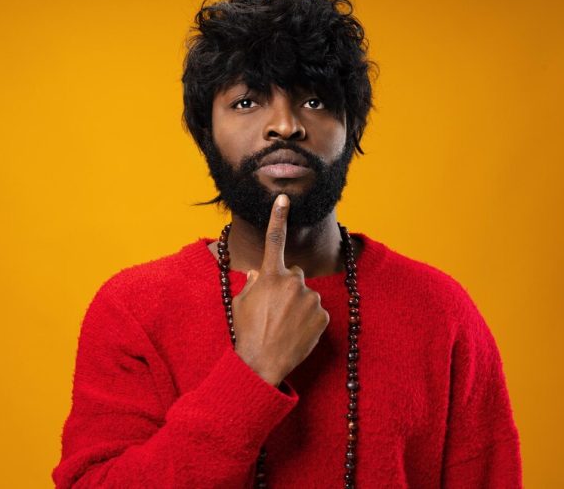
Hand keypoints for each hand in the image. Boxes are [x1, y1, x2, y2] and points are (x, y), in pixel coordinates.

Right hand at [232, 194, 329, 385]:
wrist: (262, 364)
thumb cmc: (247, 333)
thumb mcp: (241, 303)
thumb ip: (252, 284)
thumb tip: (258, 275)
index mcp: (269, 276)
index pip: (274, 240)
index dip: (278, 217)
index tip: (284, 198)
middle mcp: (292, 282)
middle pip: (294, 275)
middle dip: (288, 287)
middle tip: (275, 310)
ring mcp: (310, 299)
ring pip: (306, 295)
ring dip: (298, 305)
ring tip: (284, 326)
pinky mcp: (323, 316)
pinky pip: (317, 312)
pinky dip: (309, 320)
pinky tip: (296, 333)